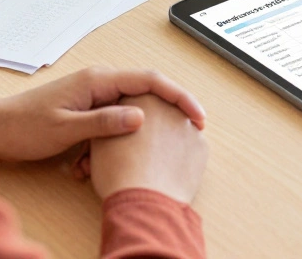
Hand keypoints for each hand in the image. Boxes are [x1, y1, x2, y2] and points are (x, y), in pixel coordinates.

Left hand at [0, 68, 204, 161]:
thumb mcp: (66, 129)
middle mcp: (98, 80)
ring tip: (129, 152)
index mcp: (97, 79)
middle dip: (167, 112)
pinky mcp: (86, 105)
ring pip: (130, 107)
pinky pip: (113, 117)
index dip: (179, 96)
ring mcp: (92, 92)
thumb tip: (141, 118)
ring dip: (134, 132)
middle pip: (147, 90)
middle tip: (185, 133)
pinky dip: (115, 137)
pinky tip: (97, 159)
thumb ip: (105, 122)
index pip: (150, 80)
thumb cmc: (22, 127)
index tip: (197, 116)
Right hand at [84, 94, 208, 203]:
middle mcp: (169, 107)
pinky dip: (178, 157)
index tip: (121, 133)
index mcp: (142, 98)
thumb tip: (118, 119)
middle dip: (148, 128)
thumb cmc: (117, 171)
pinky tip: (166, 172)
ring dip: (164, 142)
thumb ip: (110, 121)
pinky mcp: (202, 147)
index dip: (125, 118)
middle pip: (158, 113)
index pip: (134, 101)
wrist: (145, 203)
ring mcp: (189, 127)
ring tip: (148, 165)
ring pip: (173, 131)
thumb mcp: (100, 141)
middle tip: (135, 150)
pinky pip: (187, 148)